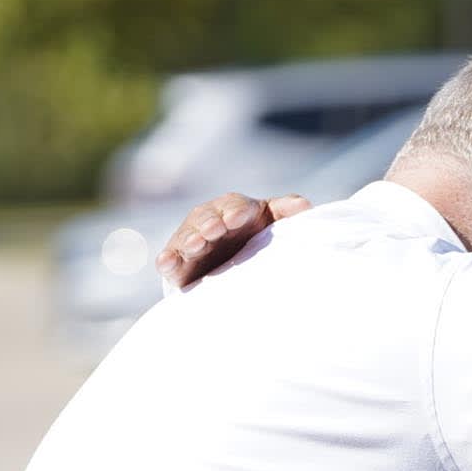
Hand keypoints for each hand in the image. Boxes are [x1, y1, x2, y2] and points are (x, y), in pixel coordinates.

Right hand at [155, 192, 310, 286]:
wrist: (241, 265)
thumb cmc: (260, 235)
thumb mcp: (275, 221)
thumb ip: (287, 211)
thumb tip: (304, 206)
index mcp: (235, 209)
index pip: (234, 205)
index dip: (235, 211)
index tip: (237, 219)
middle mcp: (210, 222)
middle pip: (206, 218)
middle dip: (209, 223)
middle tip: (214, 230)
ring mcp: (193, 242)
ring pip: (187, 237)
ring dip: (189, 241)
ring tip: (196, 246)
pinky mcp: (180, 264)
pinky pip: (170, 259)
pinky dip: (167, 260)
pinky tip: (167, 263)